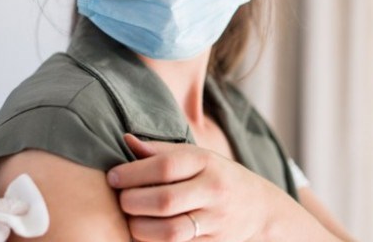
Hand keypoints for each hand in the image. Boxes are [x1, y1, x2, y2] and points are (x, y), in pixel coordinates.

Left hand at [107, 134, 283, 241]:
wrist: (259, 209)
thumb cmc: (216, 176)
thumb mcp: (196, 156)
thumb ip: (161, 151)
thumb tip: (126, 140)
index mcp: (206, 162)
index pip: (164, 166)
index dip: (132, 173)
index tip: (113, 177)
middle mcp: (213, 191)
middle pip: (164, 200)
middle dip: (133, 202)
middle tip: (121, 200)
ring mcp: (216, 222)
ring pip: (170, 231)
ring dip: (141, 228)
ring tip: (131, 221)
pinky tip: (146, 234)